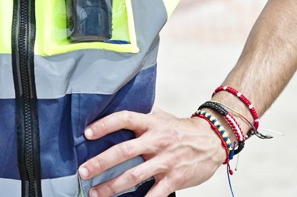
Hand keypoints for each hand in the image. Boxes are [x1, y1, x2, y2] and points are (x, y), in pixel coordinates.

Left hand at [77, 106, 225, 196]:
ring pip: (134, 175)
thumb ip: (140, 114)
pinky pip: (155, 194)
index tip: (87, 133)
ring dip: (112, 186)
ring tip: (96, 193)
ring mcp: (166, 161)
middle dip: (101, 162)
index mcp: (151, 123)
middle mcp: (157, 141)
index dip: (105, 125)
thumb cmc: (182, 130)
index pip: (125, 119)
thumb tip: (113, 107)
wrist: (213, 140)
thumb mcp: (161, 116)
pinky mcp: (175, 179)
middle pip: (124, 151)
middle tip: (83, 171)